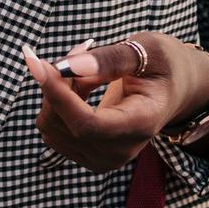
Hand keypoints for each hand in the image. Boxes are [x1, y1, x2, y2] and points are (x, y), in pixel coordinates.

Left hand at [19, 34, 208, 171]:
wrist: (173, 91)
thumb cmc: (162, 65)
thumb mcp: (146, 50)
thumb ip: (109, 59)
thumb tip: (67, 67)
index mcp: (140, 125)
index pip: (86, 124)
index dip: (57, 94)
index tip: (35, 61)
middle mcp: (120, 151)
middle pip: (63, 123)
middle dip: (57, 81)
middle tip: (81, 48)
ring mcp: (101, 159)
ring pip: (50, 124)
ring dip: (57, 89)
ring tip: (87, 67)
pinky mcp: (85, 155)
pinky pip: (51, 127)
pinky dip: (57, 100)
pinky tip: (82, 86)